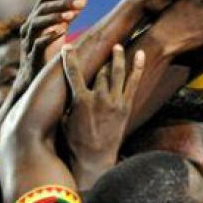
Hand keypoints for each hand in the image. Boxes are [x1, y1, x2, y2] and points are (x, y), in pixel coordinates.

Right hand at [17, 0, 86, 90]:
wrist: (35, 80)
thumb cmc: (49, 51)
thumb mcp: (61, 28)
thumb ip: (72, 10)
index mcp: (36, 18)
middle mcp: (29, 27)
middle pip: (42, 8)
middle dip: (62, 3)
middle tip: (81, 2)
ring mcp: (28, 42)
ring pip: (37, 23)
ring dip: (55, 17)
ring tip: (72, 15)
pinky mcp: (32, 57)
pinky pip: (37, 44)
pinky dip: (49, 37)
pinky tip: (62, 32)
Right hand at [62, 44, 145, 189]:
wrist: (95, 159)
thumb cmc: (76, 143)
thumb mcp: (65, 121)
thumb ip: (67, 103)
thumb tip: (61, 91)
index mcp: (80, 101)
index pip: (74, 73)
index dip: (71, 58)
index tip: (69, 47)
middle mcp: (98, 98)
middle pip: (99, 70)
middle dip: (99, 55)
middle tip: (101, 42)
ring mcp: (114, 101)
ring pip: (116, 72)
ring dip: (117, 56)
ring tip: (118, 46)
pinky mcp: (126, 106)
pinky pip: (133, 83)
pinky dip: (137, 67)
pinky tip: (140, 54)